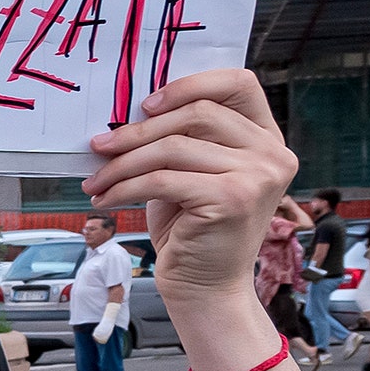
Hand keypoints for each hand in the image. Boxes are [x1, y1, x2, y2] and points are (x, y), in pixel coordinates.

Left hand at [86, 67, 297, 303]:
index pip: (238, 83)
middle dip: (139, 130)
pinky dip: (124, 187)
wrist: (205, 287)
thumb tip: (128, 114)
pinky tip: (106, 198)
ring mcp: (258, 176)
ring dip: (123, 163)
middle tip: (100, 146)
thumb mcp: (191, 173)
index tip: (146, 104)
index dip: (190, 85)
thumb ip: (182, 138)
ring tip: (97, 179)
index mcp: (267, 138)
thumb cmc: (193, 229)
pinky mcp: (232, 200)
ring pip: (173, 147)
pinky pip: (162, 180)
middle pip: (197, 113)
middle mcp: (272, 153)